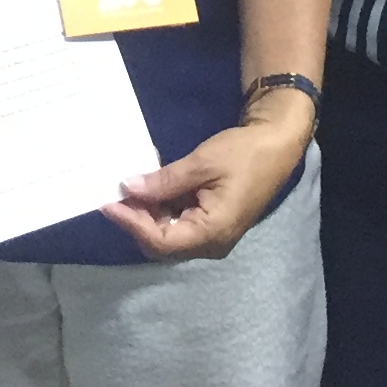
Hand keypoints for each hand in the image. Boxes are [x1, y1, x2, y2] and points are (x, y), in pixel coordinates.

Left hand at [99, 92, 314, 261]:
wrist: (277, 144)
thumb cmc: (244, 153)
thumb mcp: (201, 163)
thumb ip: (164, 181)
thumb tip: (129, 188)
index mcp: (212, 232)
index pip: (161, 241)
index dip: (132, 224)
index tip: (109, 203)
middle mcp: (211, 242)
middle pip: (163, 242)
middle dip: (137, 219)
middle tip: (116, 193)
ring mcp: (213, 235)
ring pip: (169, 233)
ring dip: (148, 213)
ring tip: (129, 188)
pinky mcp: (213, 222)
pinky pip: (181, 223)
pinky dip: (163, 208)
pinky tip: (150, 187)